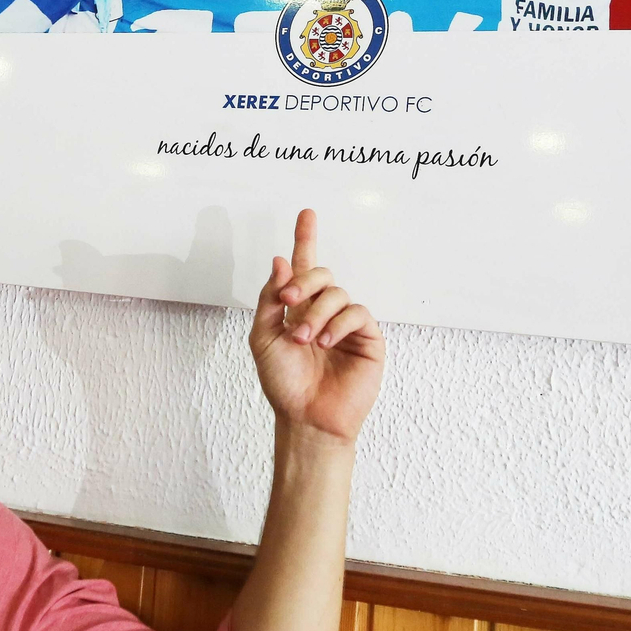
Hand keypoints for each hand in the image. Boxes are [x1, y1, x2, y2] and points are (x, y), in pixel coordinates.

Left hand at [250, 210, 384, 445]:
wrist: (305, 417)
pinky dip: (337, 324)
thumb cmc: (283, 382)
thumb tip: (280, 261)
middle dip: (304, 281)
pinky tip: (325, 343)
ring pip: (338, 293)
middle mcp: (324, 311)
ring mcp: (346, 324)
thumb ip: (270, 298)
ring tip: (304, 340)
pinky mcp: (367, 338)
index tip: (306, 213)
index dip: (305, 239)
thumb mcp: (263, 336)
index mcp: (298, 308)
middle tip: (288, 300)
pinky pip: (357, 313)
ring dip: (316, 313)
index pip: (303, 266)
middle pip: (321, 273)